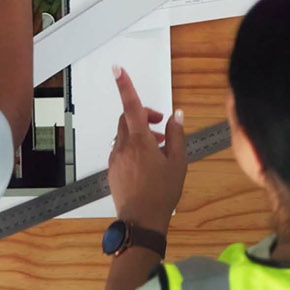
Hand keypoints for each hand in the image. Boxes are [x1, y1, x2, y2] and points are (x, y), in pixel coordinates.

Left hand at [108, 66, 186, 229]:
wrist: (141, 221)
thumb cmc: (163, 191)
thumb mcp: (178, 163)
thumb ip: (176, 135)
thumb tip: (176, 114)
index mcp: (139, 140)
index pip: (131, 106)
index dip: (125, 86)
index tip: (117, 69)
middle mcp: (123, 146)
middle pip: (127, 120)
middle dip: (143, 116)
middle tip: (161, 127)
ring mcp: (115, 159)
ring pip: (124, 136)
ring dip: (139, 134)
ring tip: (158, 149)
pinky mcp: (112, 170)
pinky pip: (121, 150)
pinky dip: (133, 148)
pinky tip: (147, 164)